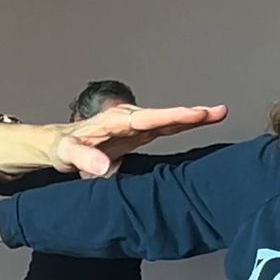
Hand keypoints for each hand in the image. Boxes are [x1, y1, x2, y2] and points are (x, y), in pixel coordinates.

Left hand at [46, 104, 226, 177]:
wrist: (60, 145)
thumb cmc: (63, 148)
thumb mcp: (68, 154)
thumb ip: (85, 160)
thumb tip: (106, 167)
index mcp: (115, 122)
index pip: (149, 119)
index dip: (174, 117)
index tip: (196, 114)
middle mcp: (129, 120)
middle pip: (165, 117)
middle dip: (191, 114)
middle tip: (219, 111)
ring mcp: (136, 126)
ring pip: (169, 121)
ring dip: (193, 117)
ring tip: (219, 113)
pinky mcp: (139, 135)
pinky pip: (165, 128)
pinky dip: (184, 125)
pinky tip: (203, 122)